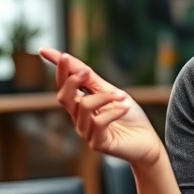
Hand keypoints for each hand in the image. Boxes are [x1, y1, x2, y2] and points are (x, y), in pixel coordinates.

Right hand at [40, 47, 163, 165]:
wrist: (148, 142)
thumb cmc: (129, 117)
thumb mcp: (112, 92)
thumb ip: (92, 80)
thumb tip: (72, 61)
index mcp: (81, 105)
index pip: (64, 85)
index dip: (57, 69)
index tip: (45, 51)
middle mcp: (80, 118)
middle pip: (64, 97)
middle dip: (72, 80)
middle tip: (87, 71)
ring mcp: (87, 132)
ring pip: (84, 106)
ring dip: (105, 97)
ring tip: (123, 97)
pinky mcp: (97, 143)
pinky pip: (98, 122)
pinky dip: (114, 111)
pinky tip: (125, 108)